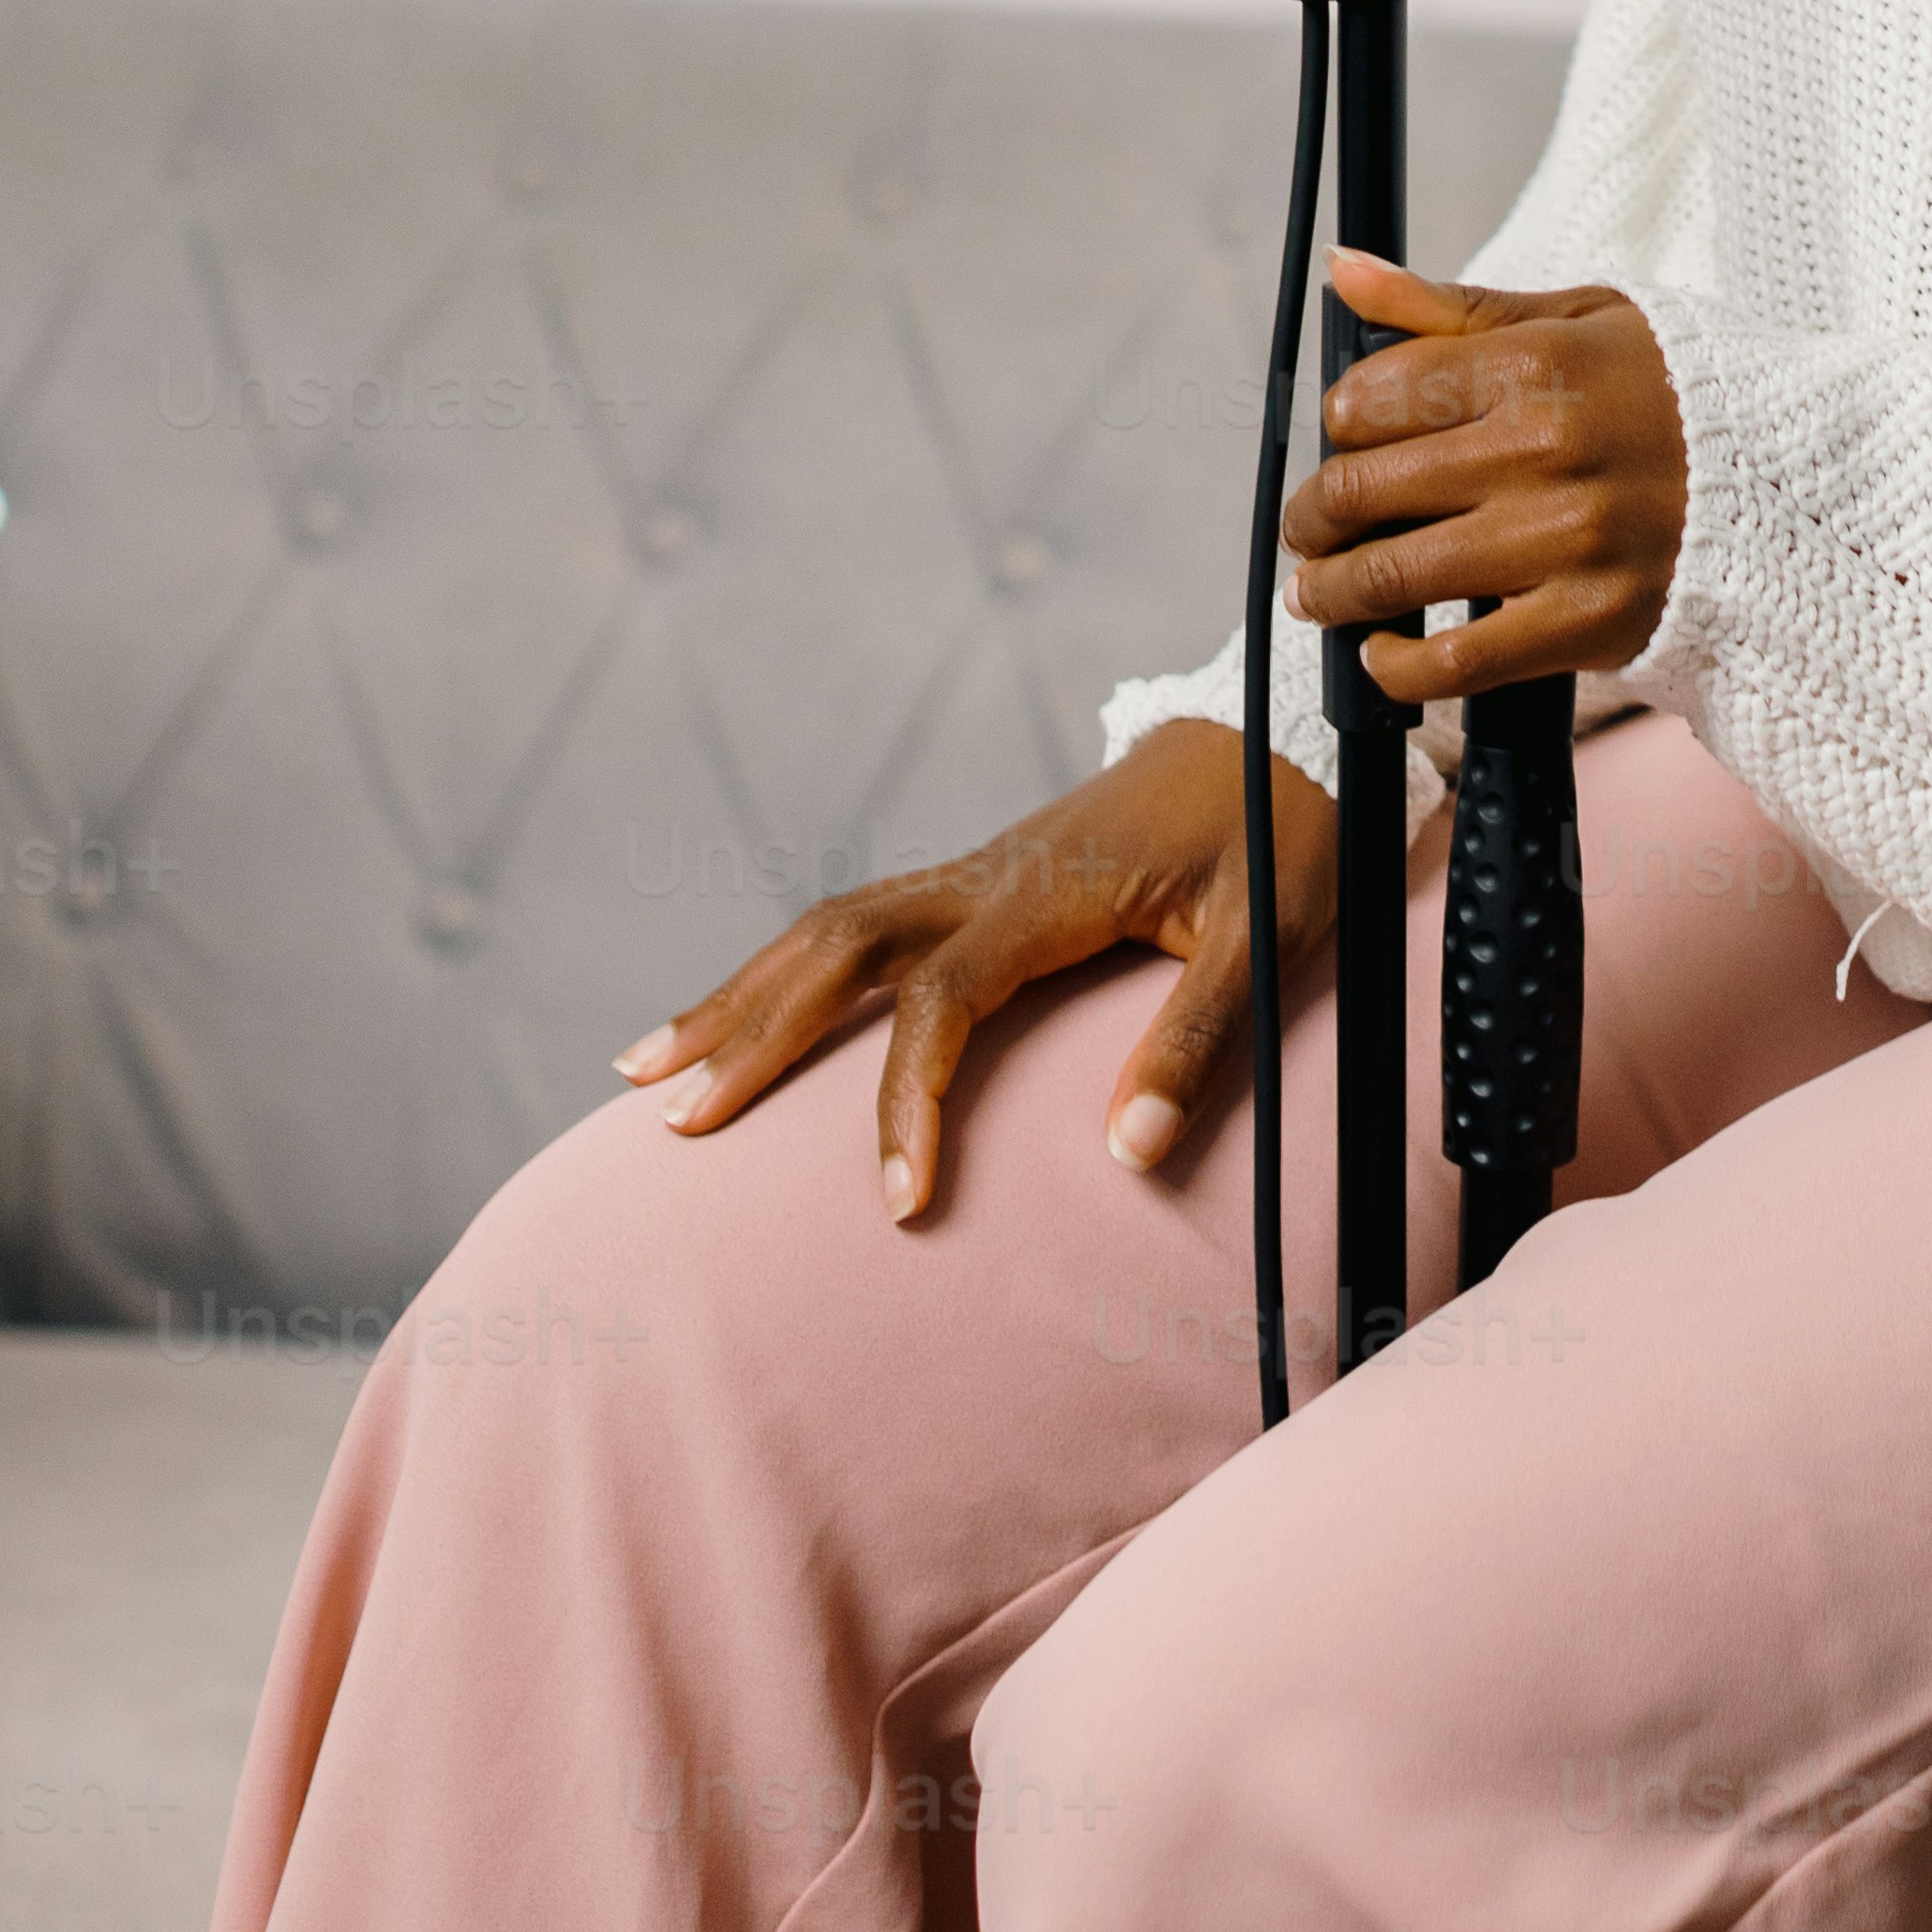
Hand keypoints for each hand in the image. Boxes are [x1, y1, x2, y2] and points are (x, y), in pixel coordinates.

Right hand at [615, 717, 1335, 1226]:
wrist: (1286, 728)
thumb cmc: (1284, 833)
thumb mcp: (1268, 938)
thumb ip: (1197, 1039)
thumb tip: (1129, 1154)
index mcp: (1050, 892)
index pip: (943, 1000)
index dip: (908, 1100)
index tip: (899, 1202)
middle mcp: (991, 873)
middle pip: (838, 948)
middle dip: (749, 1032)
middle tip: (670, 1120)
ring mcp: (979, 869)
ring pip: (830, 926)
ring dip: (740, 994)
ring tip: (644, 1069)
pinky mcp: (985, 876)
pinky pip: (861, 922)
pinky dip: (788, 969)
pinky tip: (747, 1012)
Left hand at [1281, 247, 1688, 705]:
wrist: (1790, 488)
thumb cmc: (1673, 397)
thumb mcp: (1578, 321)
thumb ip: (1452, 306)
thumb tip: (1345, 271)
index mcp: (1537, 364)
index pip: (1372, 396)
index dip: (1340, 423)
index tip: (1349, 440)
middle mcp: (1544, 451)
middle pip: (1361, 489)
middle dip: (1314, 514)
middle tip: (1313, 525)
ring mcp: (1565, 543)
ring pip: (1389, 578)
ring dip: (1329, 591)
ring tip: (1323, 588)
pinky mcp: (1585, 624)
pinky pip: (1452, 663)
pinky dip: (1394, 665)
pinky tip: (1385, 650)